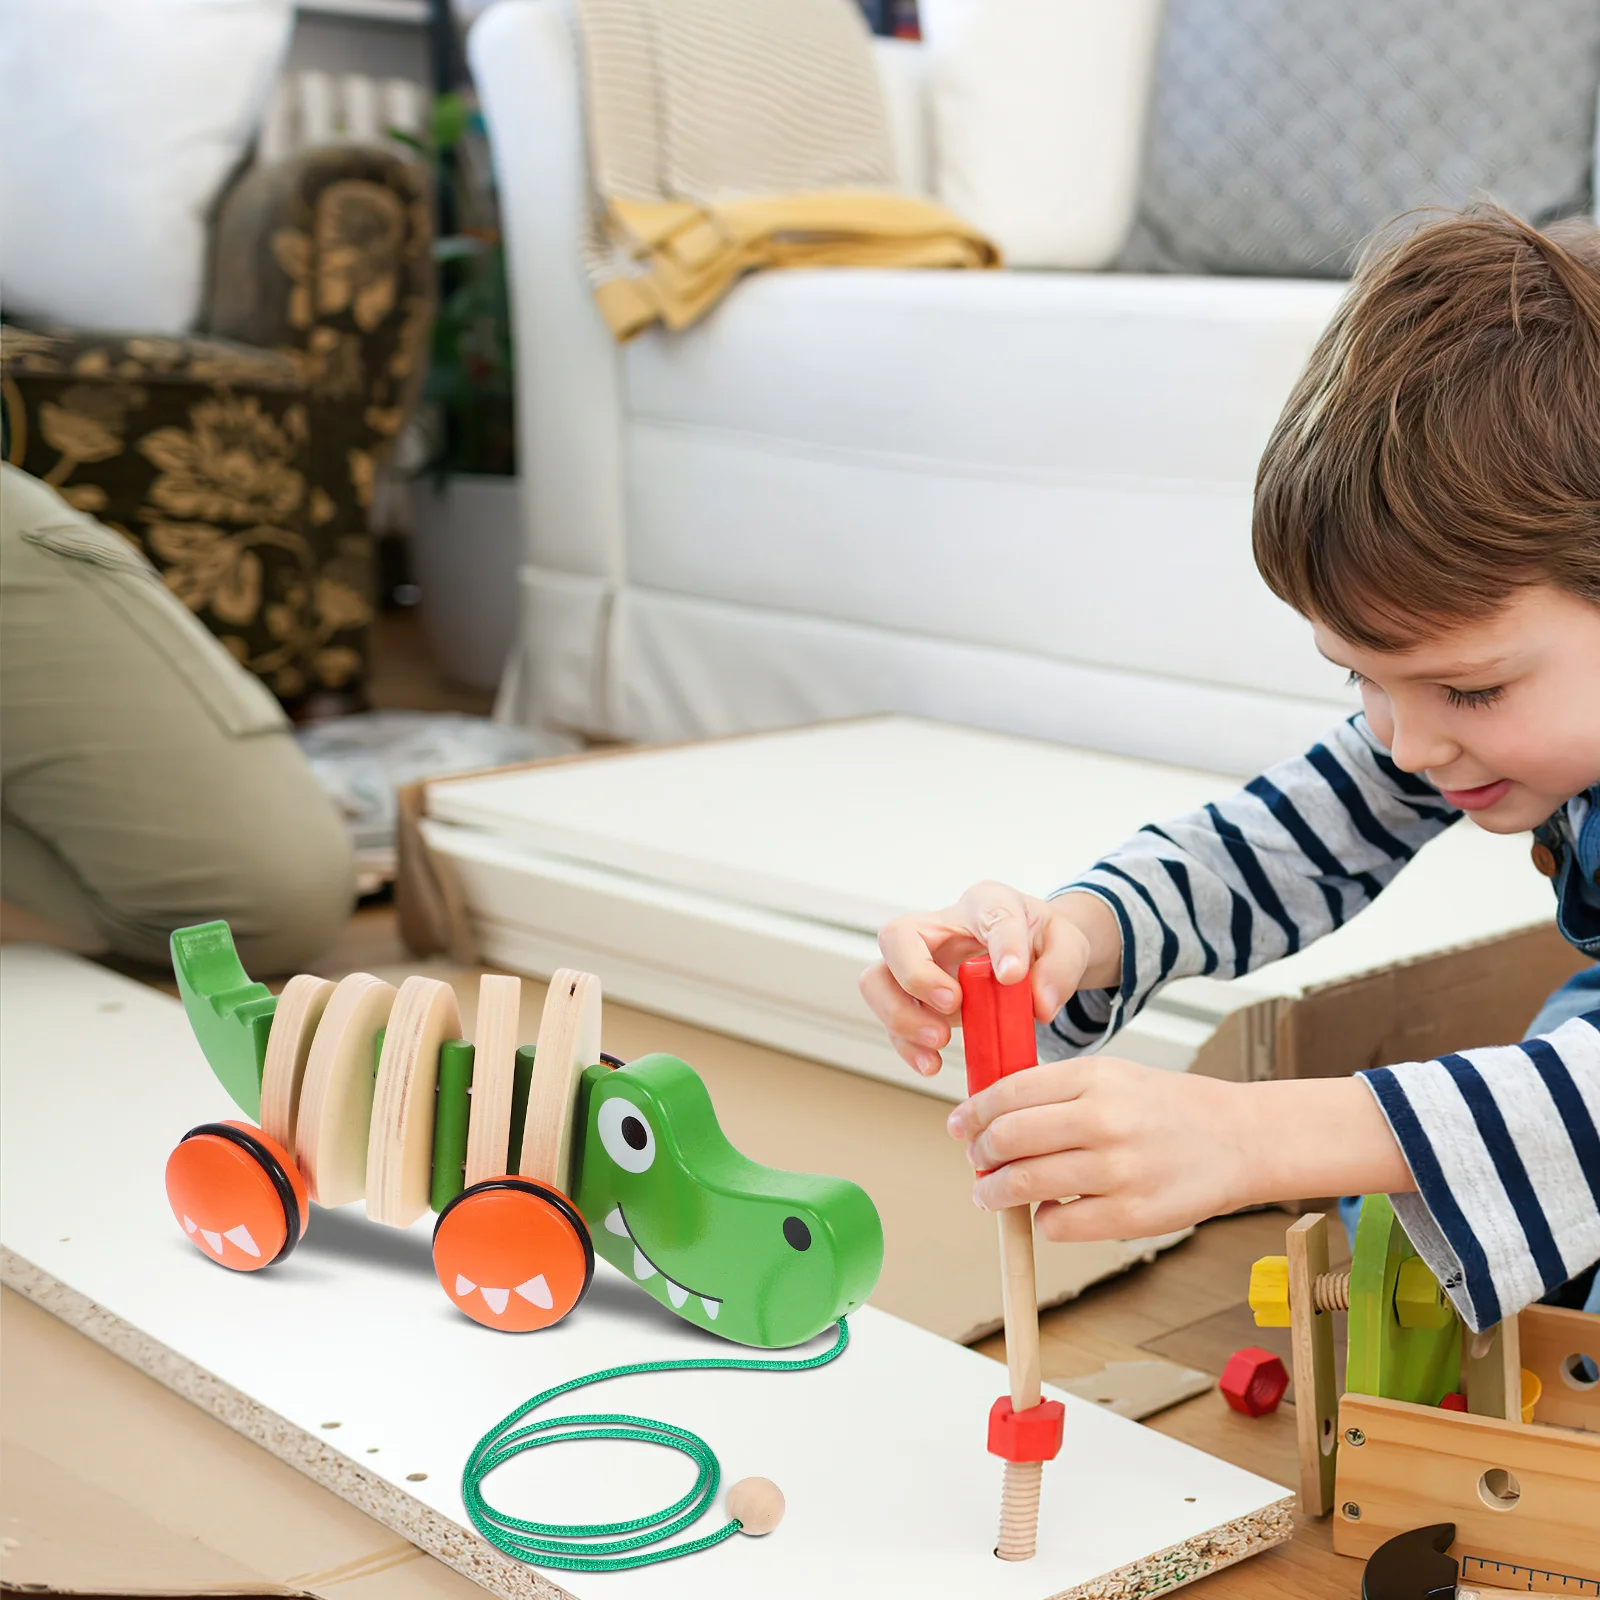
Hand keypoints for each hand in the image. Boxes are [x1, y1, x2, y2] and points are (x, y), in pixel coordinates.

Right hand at [859, 882, 1122, 1076]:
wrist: (1028, 954)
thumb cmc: (1038, 941)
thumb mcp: (1067, 945)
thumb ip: (1061, 968)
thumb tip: (1040, 1004)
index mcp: (986, 903)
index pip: (988, 908)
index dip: (1000, 941)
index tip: (1013, 975)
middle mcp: (938, 928)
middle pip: (896, 937)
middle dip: (917, 976)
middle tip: (953, 1005)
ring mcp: (918, 964)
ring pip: (876, 980)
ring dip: (900, 1016)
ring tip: (939, 1041)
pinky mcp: (914, 1000)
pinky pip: (891, 1021)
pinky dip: (906, 1045)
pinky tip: (931, 1063)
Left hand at [948, 1059, 1414, 1240]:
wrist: (1239, 1138)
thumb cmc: (1169, 1107)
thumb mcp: (1111, 1075)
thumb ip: (1054, 1090)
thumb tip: (990, 1114)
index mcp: (1094, 1077)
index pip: (1008, 1093)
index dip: (973, 1113)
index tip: (960, 1126)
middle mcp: (1103, 1119)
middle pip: (1007, 1139)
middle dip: (979, 1154)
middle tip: (976, 1161)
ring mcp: (1117, 1169)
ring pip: (1024, 1185)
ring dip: (995, 1193)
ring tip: (991, 1193)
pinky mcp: (1131, 1215)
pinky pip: (1058, 1226)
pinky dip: (1043, 1222)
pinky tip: (1050, 1212)